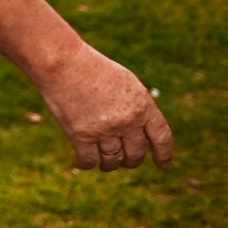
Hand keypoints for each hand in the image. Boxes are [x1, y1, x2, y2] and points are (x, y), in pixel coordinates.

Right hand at [36, 45, 173, 170]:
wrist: (63, 62)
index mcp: (143, 105)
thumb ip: (136, 106)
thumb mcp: (125, 83)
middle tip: (126, 161)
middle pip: (136, 153)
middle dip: (131, 161)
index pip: (161, 137)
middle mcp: (128, 121)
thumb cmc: (91, 67)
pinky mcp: (81, 135)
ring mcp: (105, 129)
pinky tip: (81, 162)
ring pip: (112, 160)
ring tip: (104, 163)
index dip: (164, 154)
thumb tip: (139, 132)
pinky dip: (85, 164)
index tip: (163, 165)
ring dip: (109, 164)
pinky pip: (88, 160)